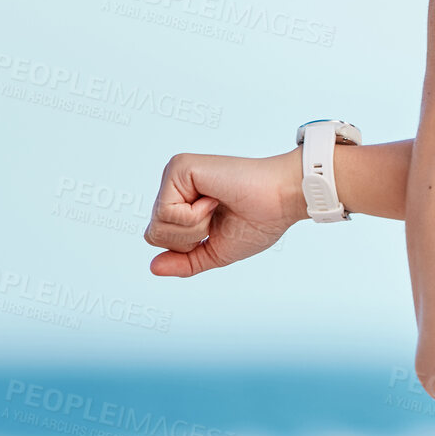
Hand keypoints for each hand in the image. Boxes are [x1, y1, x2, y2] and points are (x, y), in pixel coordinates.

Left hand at [144, 149, 304, 276]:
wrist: (280, 201)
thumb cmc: (258, 221)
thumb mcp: (215, 252)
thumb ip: (185, 261)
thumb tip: (153, 268)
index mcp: (181, 202)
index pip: (157, 238)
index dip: (187, 246)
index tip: (215, 227)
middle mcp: (173, 186)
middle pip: (153, 234)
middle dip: (188, 239)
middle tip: (217, 216)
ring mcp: (174, 174)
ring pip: (158, 224)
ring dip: (194, 227)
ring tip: (216, 206)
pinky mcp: (178, 167)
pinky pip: (166, 212)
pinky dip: (194, 216)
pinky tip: (214, 198)